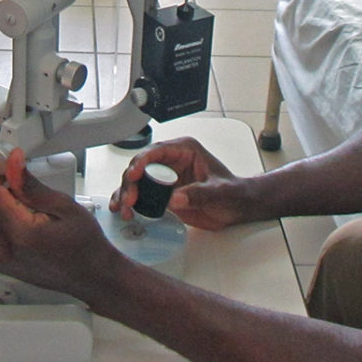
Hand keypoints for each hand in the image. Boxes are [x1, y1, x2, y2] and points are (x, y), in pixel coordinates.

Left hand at [0, 127, 119, 298]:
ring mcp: (0, 258)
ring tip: (8, 175)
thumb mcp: (65, 207)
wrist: (93, 276)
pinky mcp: (1, 261)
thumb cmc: (86, 245)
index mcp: (20, 233)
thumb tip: (12, 163)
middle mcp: (5, 249)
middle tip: (0, 153)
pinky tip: (10, 198)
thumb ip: (32, 185)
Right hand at [110, 137, 253, 230]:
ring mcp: (164, 178)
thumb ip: (198, 194)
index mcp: (185, 150)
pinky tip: (123, 211)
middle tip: (130, 199)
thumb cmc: (233, 193)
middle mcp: (171, 161)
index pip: (157, 151)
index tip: (134, 174)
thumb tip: (175, 198)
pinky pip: (141, 195)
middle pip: (141, 166)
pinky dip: (130, 203)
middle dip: (131, 182)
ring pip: (136, 181)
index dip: (142, 162)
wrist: (238, 208)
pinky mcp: (161, 194)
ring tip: (124, 209)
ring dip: (127, 194)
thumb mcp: (219, 192)